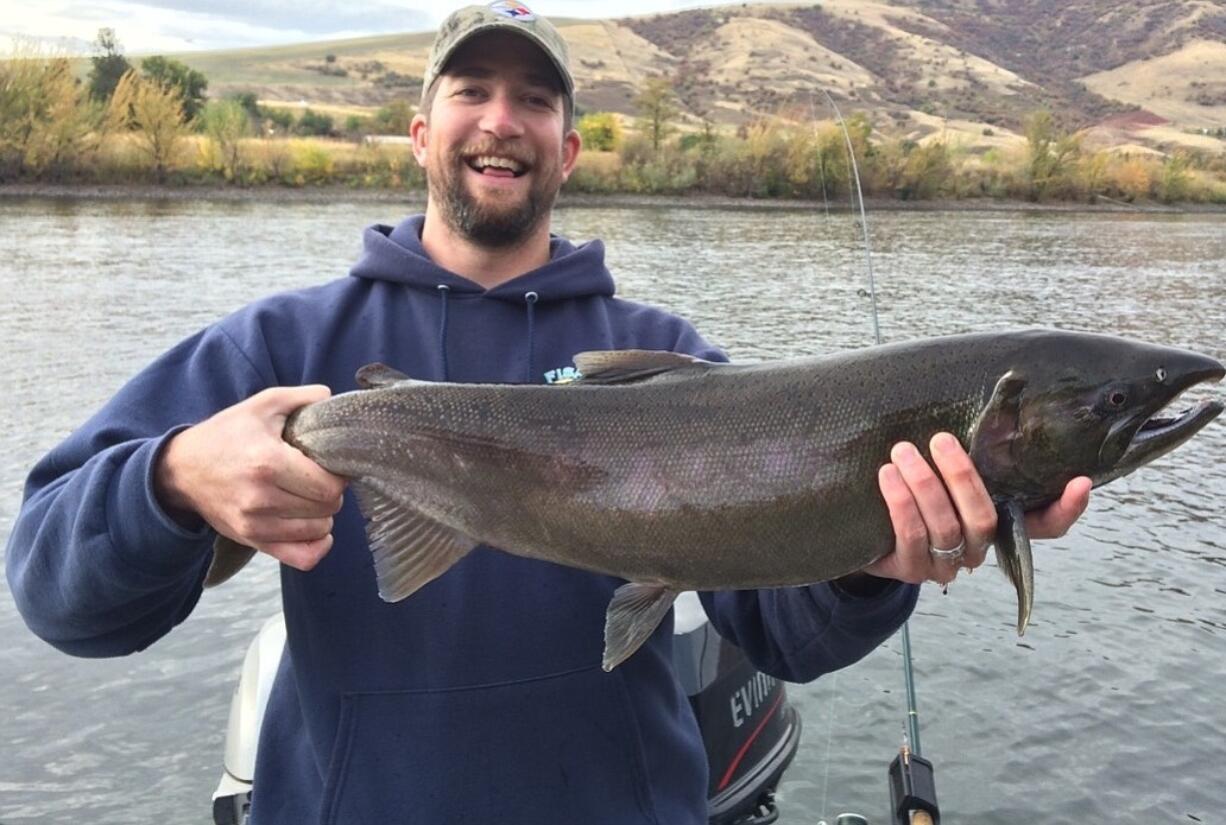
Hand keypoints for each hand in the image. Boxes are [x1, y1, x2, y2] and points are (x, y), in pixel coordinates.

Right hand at [155, 385, 346, 571]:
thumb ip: (303, 398)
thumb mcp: (263, 405)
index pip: (329, 485)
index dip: (339, 475)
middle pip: (328, 508)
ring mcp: (255, 525)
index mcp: (268, 463)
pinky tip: (313, 527)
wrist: (181, 470)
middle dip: (331, 492)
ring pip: (319, 531)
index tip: (329, 464)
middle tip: (318, 478)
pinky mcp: (252, 541)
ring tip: (309, 497)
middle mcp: (261, 498)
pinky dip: (316, 546)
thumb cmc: (227, 435)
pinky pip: (301, 558)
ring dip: (323, 515)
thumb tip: (333, 399)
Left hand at [865, 432, 1090, 585]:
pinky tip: (887, 475)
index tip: (1080, 481)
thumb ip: (969, 456)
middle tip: (940, 440)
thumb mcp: (945, 476)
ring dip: (923, 484)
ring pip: (945, 526)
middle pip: (984, 518)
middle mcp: (978, 549)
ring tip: (902, 451)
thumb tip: (991, 404)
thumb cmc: (916, 494)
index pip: (1045, 525)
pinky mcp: (911, 569)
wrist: (869, 534)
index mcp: (998, 526)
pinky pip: (911, 536)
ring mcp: (946, 564)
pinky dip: (900, 502)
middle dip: (962, 477)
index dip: (1065, 508)